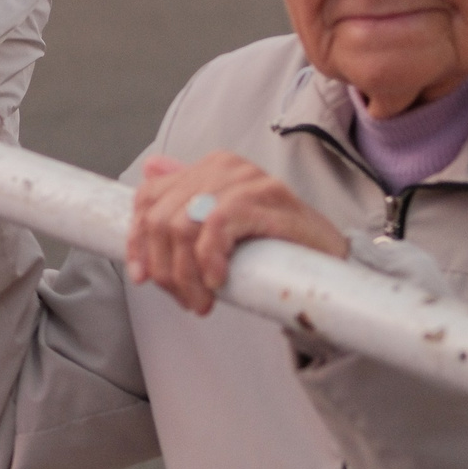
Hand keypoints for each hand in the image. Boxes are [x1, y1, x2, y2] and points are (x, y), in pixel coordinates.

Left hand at [126, 153, 348, 315]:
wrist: (329, 257)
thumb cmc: (273, 244)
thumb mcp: (222, 224)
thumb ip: (186, 198)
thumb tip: (149, 167)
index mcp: (208, 168)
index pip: (149, 197)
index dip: (138, 240)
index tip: (142, 277)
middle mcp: (223, 166)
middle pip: (161, 218)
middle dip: (165, 268)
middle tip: (184, 299)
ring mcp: (245, 179)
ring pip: (183, 226)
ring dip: (186, 274)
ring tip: (201, 301)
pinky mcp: (265, 198)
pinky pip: (216, 226)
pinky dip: (209, 260)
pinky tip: (218, 282)